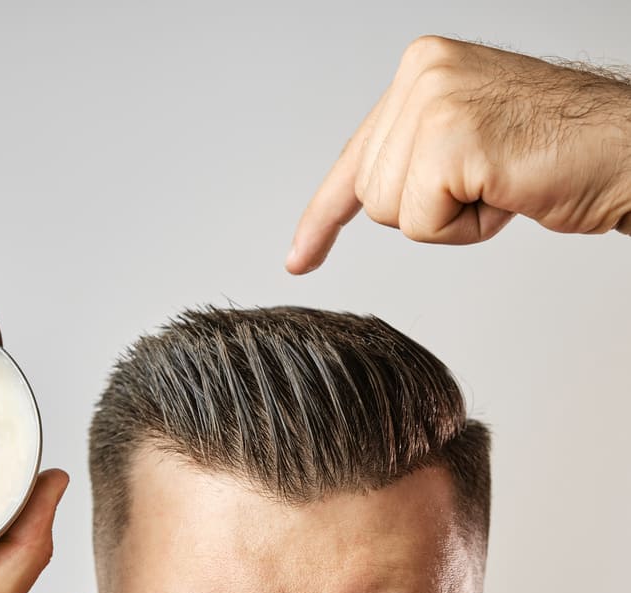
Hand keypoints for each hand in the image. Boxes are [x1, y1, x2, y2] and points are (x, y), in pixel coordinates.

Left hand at [286, 35, 630, 273]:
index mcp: (421, 69)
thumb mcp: (467, 140)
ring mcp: (434, 101)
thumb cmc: (559, 153)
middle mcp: (421, 74)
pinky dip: (466, 227)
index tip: (299, 257)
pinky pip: (421, 223)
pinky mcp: (452, 138)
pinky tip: (506, 191)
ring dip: (450, 217)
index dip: (325, 215)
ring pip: (391, 211)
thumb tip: (362, 193)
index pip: (355, 157)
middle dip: (429, 208)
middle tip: (491, 179)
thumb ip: (412, 154)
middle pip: (371, 194)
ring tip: (501, 181)